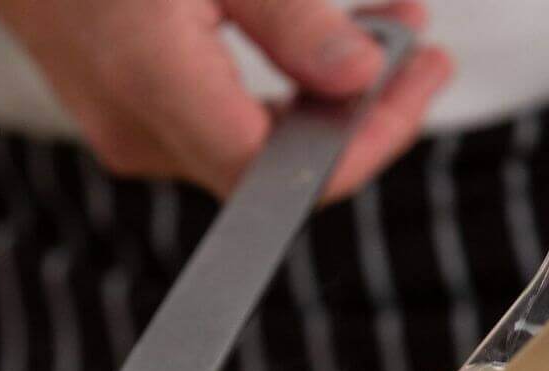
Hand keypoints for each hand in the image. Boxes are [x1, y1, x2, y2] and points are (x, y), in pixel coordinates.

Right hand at [0, 0, 451, 199]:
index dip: (363, 143)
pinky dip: (280, 94)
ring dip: (326, 97)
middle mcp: (138, 131)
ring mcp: (129, 133)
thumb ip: (291, 19)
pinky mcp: (131, 119)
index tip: (419, 78)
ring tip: (382, 24)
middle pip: (276, 168)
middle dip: (361, 111)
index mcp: (153, 84)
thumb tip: (360, 76)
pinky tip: (313, 42)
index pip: (279, 174)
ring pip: (256, 149)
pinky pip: (223, 128)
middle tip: (417, 39)